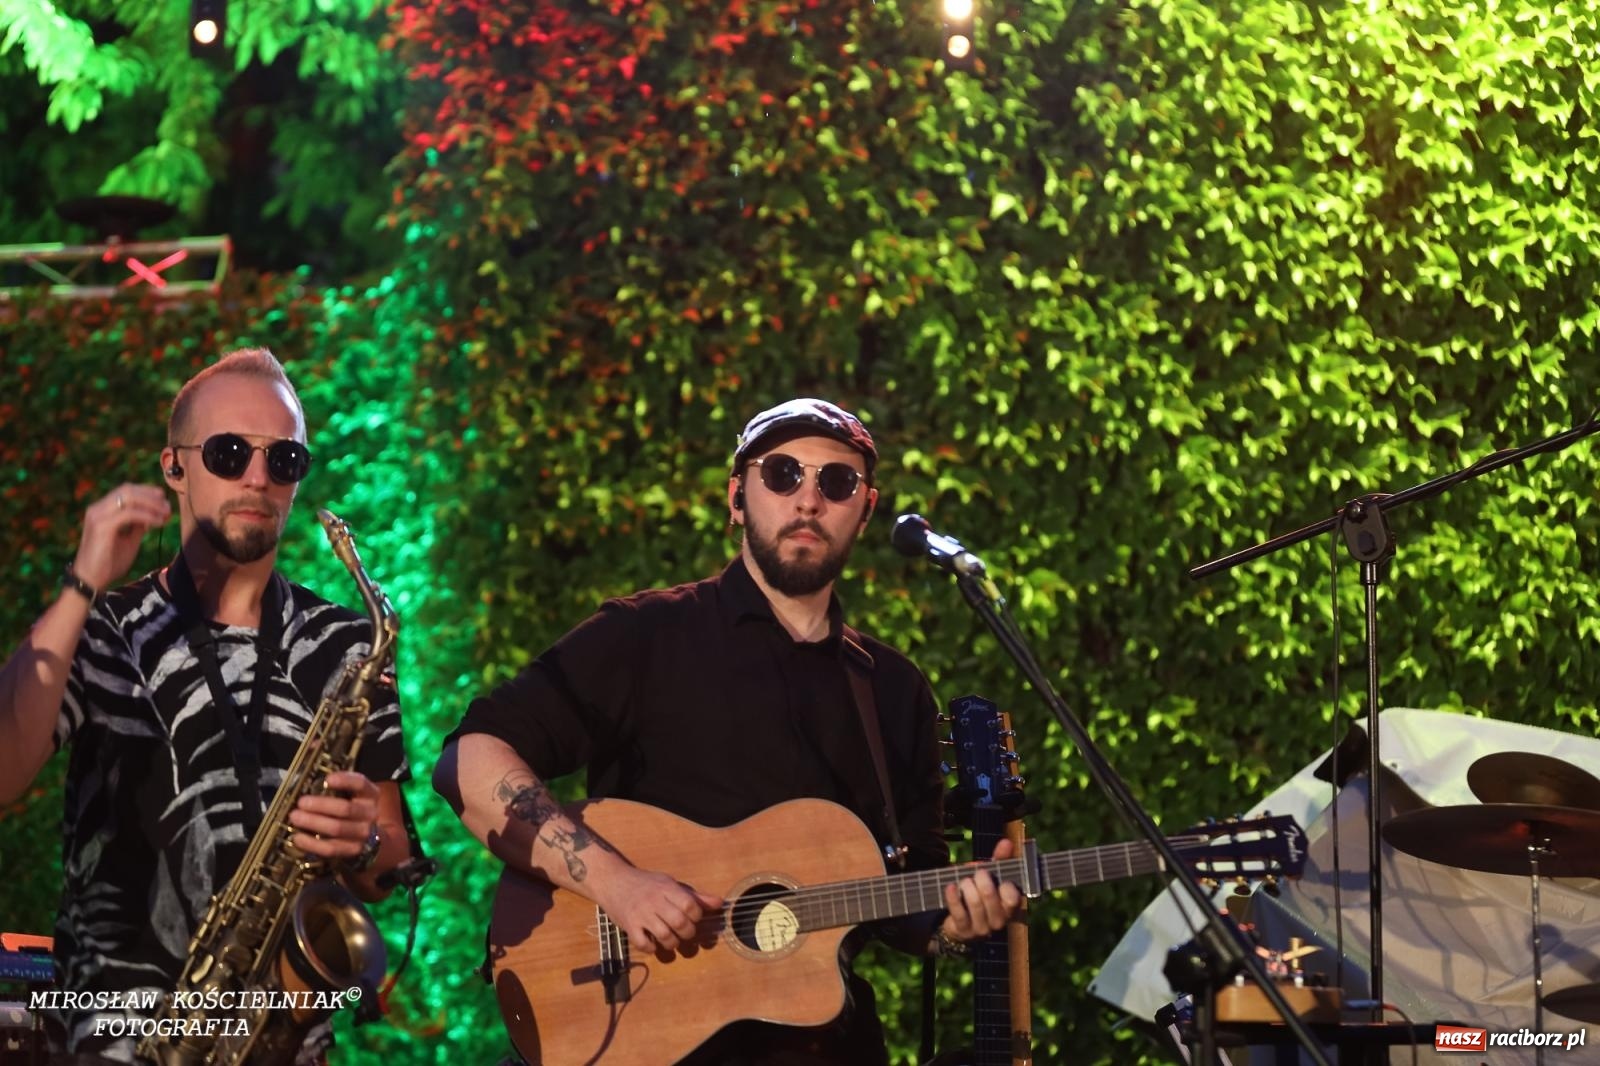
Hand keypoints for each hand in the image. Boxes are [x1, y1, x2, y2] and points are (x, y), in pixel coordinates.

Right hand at [72, 484, 170, 592]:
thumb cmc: (109, 562)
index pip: (126, 490)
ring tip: (166, 514)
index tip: (164, 500)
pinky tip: (158, 523)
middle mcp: (97, 509)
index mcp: (102, 510)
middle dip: (151, 496)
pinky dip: (147, 515)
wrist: (91, 581)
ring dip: (151, 504)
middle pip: (128, 489)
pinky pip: (129, 513)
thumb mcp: (129, 540)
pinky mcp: (101, 527)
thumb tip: (153, 514)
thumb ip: (138, 525)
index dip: (147, 492)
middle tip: (167, 507)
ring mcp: (97, 516)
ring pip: (128, 497)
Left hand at [289, 770, 380, 863]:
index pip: (360, 784)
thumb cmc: (351, 809)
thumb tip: (306, 786)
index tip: (327, 780)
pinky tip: (298, 837)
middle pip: (346, 808)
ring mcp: (364, 834)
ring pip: (337, 828)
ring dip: (313, 822)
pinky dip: (312, 843)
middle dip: (321, 805)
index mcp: (370, 794)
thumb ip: (336, 790)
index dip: (345, 781)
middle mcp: (370, 814)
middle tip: (301, 802)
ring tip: (295, 817)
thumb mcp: (351, 795)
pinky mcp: (353, 851)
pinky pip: (331, 848)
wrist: (365, 836)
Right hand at [594, 864, 723, 956]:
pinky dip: (652, 948)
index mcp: (667, 888)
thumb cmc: (646, 883)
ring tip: (672, 940)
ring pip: (664, 935)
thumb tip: (719, 903)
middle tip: (685, 932)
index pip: (690, 905)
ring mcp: (640, 914)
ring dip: (672, 943)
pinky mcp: (628, 926)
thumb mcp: (670, 884)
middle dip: (688, 932)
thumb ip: (695, 896)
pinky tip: (654, 943)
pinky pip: (644, 944)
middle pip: (680, 922)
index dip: (696, 916)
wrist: (613, 880)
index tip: (693, 918)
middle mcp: (654, 900)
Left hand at [939, 836, 1024, 943]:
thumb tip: (1006, 843)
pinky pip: (959, 912)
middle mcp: (998, 921)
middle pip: (990, 897)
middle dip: (982, 880)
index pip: (1013, 899)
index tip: (1000, 877)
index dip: (1006, 887)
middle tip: (979, 873)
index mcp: (1009, 908)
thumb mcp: (992, 878)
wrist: (962, 923)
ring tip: (965, 880)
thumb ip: (1000, 861)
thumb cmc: (981, 894)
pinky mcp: (964, 930)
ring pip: (975, 904)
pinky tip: (951, 886)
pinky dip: (953, 897)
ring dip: (967, 886)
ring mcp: (981, 928)